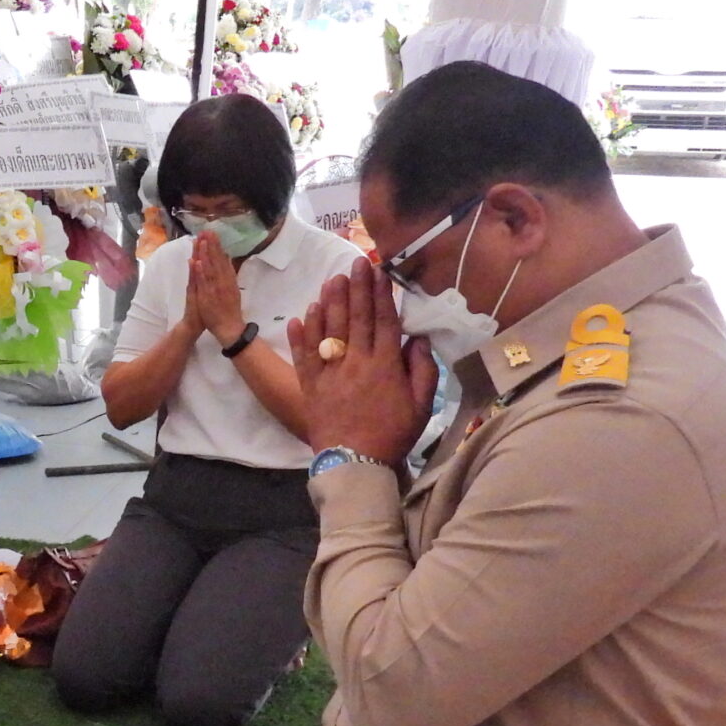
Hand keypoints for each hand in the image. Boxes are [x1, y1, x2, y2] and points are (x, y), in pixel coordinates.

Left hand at [185, 233, 244, 345]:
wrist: (229, 327)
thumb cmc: (230, 308)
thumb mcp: (233, 288)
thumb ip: (229, 273)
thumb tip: (226, 258)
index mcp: (228, 279)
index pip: (222, 259)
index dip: (217, 246)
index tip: (212, 233)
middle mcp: (223, 281)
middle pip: (216, 260)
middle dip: (211, 245)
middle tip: (207, 231)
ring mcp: (215, 288)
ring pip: (209, 268)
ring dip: (205, 254)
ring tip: (201, 241)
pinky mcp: (208, 296)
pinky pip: (203, 282)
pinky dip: (200, 272)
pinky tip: (196, 262)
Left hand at [287, 256, 439, 465]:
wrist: (354, 464)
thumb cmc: (392, 435)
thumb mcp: (421, 405)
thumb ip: (423, 369)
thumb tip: (418, 339)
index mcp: (385, 365)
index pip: (384, 320)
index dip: (381, 293)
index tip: (378, 271)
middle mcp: (356, 362)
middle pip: (356, 318)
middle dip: (356, 287)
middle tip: (355, 262)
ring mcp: (330, 373)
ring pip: (329, 330)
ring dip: (329, 302)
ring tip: (332, 279)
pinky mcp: (310, 386)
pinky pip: (304, 355)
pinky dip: (302, 334)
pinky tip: (303, 314)